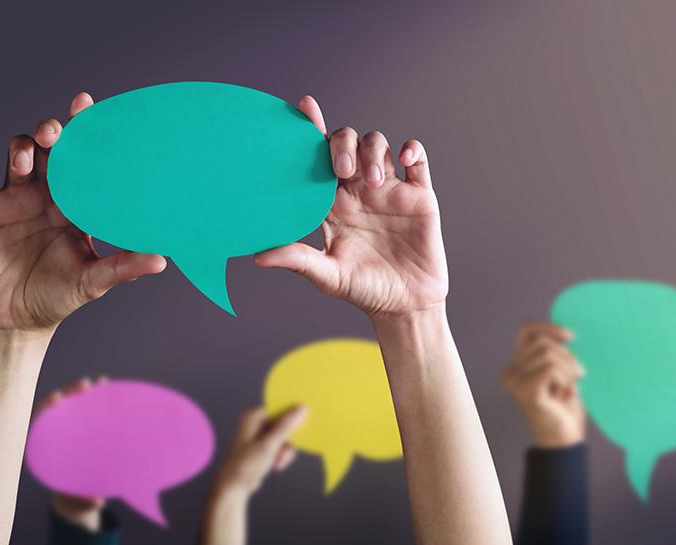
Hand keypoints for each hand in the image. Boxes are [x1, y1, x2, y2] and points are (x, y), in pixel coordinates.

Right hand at [0, 92, 165, 334]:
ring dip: (20, 148)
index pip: (84, 159)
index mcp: (77, 203)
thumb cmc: (60, 298)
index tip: (86, 105)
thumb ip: (123, 267)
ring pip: (16, 154)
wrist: (17, 321)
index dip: (85, 130)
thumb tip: (163, 261)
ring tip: (24, 162)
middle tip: (53, 134)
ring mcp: (15, 198)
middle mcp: (47, 193)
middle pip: (49, 148)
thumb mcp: (93, 282)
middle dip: (50, 132)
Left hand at [37, 376, 107, 531]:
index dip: (46, 407)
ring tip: (103, 381)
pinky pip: (86, 408)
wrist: (74, 492)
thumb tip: (98, 501)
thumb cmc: (70, 493)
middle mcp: (52, 432)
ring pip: (72, 403)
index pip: (39, 421)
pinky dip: (96, 398)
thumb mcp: (74, 496)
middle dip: (70, 392)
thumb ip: (82, 498)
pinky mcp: (79, 425)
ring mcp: (66, 426)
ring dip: (85, 390)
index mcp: (43, 448)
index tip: (57, 398)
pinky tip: (108, 388)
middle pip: (57, 406)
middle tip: (86, 384)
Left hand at [212, 405, 306, 497]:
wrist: (234, 486)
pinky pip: (279, 446)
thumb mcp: (270, 444)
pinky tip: (276, 465)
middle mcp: (255, 421)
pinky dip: (280, 455)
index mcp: (253, 415)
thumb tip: (302, 407)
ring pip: (283, 437)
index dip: (292, 418)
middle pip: (284, 424)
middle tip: (284, 453)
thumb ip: (286, 425)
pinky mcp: (262, 446)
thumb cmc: (247, 464)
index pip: (280, 408)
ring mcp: (259, 434)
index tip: (300, 430)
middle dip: (287, 441)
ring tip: (278, 462)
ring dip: (284, 450)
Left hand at [256, 96, 447, 318]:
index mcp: (332, 204)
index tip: (303, 106)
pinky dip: (411, 150)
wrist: (405, 306)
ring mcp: (389, 190)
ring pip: (378, 145)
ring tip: (371, 180)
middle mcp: (358, 191)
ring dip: (372, 152)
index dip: (311, 130)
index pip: (316, 159)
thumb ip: (297, 259)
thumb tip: (257, 257)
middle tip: (343, 170)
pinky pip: (418, 160)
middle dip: (343, 145)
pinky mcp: (419, 196)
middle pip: (347, 143)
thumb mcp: (327, 275)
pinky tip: (404, 159)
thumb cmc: (363, 290)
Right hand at [503, 322, 585, 447]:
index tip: (571, 336)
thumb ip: (554, 355)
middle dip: (567, 355)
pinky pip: (552, 368)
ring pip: (548, 354)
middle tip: (579, 375)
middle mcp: (509, 372)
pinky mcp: (526, 390)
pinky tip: (564, 393)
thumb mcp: (560, 375)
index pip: (526, 330)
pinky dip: (565, 379)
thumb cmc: (564, 409)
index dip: (548, 327)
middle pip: (542, 342)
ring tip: (571, 387)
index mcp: (516, 366)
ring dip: (568, 369)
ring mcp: (514, 381)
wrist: (563, 440)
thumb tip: (564, 333)